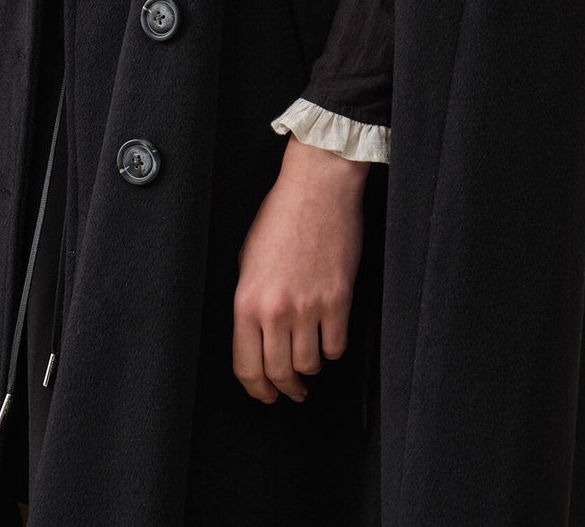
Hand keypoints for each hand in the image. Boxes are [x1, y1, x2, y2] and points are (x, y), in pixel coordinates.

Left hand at [232, 139, 369, 403]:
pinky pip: (336, 346)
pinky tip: (329, 340)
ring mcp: (308, 306)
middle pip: (278, 373)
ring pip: (309, 365)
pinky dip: (332, 349)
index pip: (246, 367)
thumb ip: (250, 302)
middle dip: (285, 388)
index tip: (265, 395)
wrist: (317, 188)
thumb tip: (256, 337)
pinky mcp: (338, 300)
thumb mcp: (248, 260)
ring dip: (310, 369)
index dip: (256, 389)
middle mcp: (275, 310)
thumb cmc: (280, 217)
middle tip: (291, 390)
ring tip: (311, 361)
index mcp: (246, 302)